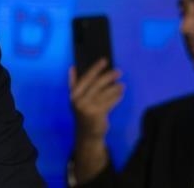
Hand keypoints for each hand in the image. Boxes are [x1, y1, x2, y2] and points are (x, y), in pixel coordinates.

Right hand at [68, 58, 124, 182]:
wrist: (87, 133)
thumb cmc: (83, 112)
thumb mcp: (76, 98)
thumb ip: (74, 83)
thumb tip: (72, 68)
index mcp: (73, 94)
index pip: (85, 78)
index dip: (95, 68)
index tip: (104, 60)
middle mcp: (79, 100)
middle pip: (96, 84)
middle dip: (108, 76)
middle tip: (118, 71)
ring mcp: (88, 107)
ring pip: (104, 93)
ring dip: (115, 88)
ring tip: (121, 84)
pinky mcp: (97, 114)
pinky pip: (109, 103)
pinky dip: (116, 97)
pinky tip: (120, 94)